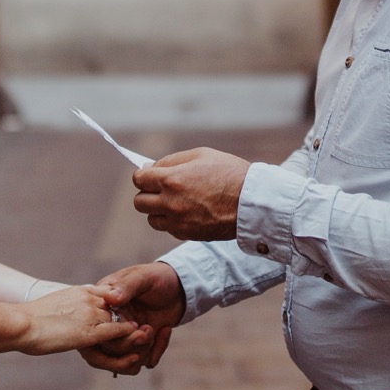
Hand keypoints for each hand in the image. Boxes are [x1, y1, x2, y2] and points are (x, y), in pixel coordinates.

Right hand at [14, 282, 133, 356]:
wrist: (21, 324)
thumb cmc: (30, 318)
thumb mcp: (55, 304)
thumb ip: (69, 305)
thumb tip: (66, 312)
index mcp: (81, 290)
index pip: (109, 294)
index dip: (118, 304)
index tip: (124, 313)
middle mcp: (89, 299)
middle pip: (119, 307)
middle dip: (128, 316)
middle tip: (140, 326)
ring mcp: (91, 315)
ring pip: (121, 320)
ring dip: (132, 328)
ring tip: (142, 335)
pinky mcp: (90, 332)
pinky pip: (117, 332)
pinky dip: (128, 335)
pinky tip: (134, 338)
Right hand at [79, 261, 183, 373]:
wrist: (179, 287)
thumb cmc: (157, 277)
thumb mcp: (143, 277)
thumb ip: (127, 286)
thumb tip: (110, 299)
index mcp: (104, 306)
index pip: (96, 330)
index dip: (111, 335)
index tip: (133, 325)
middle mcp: (112, 325)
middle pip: (109, 349)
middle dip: (129, 344)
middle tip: (147, 329)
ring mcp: (127, 337)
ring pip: (127, 359)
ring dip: (143, 348)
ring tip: (153, 329)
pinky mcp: (143, 346)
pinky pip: (146, 361)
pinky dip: (158, 349)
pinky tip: (166, 330)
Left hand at [133, 148, 250, 240]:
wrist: (251, 202)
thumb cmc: (229, 173)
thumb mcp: (200, 155)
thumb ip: (172, 160)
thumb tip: (150, 167)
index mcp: (171, 179)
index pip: (139, 179)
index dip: (143, 175)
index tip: (150, 175)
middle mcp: (170, 202)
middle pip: (139, 202)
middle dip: (147, 193)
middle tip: (161, 188)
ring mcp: (178, 221)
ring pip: (151, 219)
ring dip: (157, 210)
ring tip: (175, 202)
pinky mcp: (186, 234)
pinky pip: (168, 228)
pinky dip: (172, 221)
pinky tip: (188, 212)